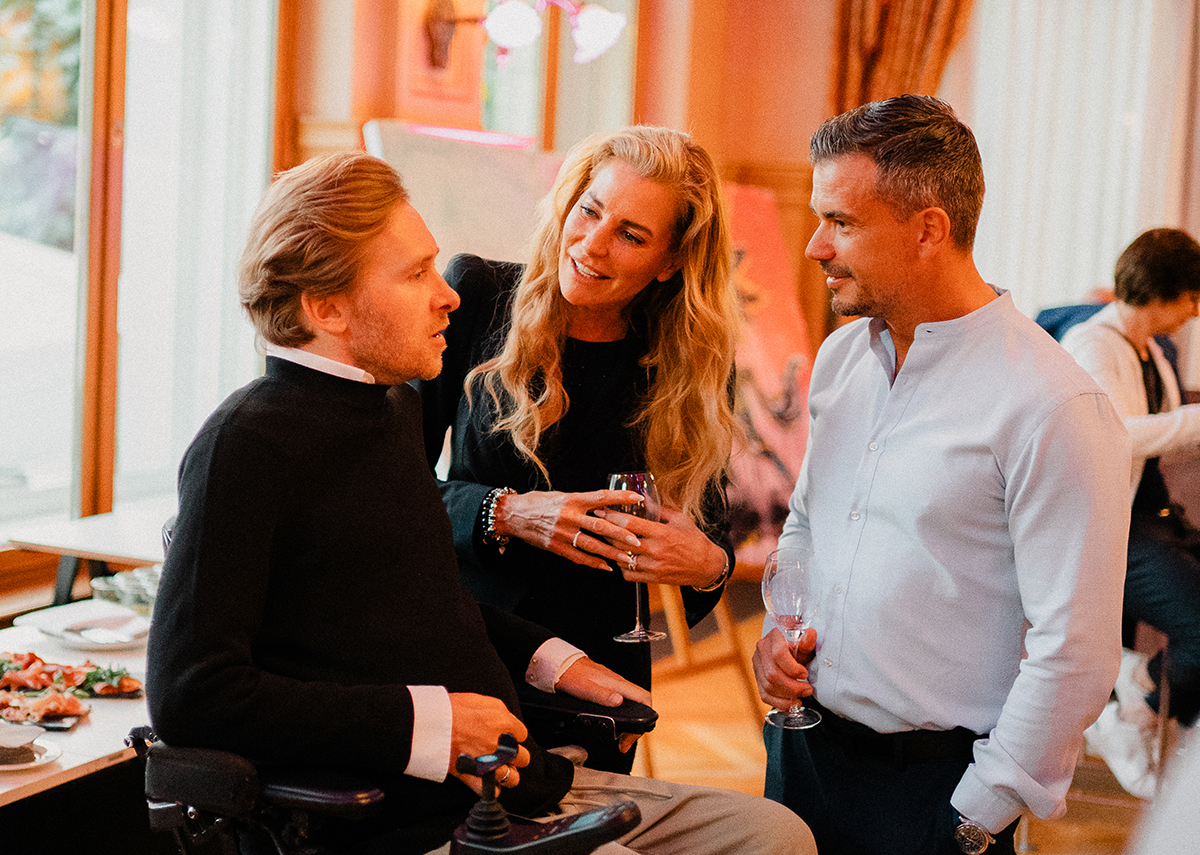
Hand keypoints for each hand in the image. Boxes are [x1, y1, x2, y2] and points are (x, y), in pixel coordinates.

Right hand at [447, 693, 529, 793]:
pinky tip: (485, 782)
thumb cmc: (450, 710)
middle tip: (503, 754)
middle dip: (514, 756)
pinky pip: (491, 791)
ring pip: (511, 778)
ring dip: (506, 775)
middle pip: (522, 758)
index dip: (512, 735)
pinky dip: (489, 789)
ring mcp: (490, 764)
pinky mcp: (475, 778)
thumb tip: (503, 718)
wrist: (431, 725)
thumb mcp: (479, 700)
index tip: (504, 736)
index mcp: (504, 724)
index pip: (521, 734)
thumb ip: (497, 711)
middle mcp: (501, 745)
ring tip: (498, 771)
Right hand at [493, 489, 642, 570]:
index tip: (637, 498)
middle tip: (637, 541)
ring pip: (592, 545)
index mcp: (572, 500)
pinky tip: (606, 567)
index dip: (620, 497)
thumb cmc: (538, 503)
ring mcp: (563, 533)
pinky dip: (593, 563)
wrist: (513, 515)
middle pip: (600, 526)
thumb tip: (603, 505)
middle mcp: (569, 516)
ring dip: (611, 553)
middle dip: (620, 534)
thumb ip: (581, 502)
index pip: (601, 497)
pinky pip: (578, 557)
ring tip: (626, 558)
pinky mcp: (556, 547)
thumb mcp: (561, 496)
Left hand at [555, 657, 652, 753]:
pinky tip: (612, 724)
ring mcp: (613, 686)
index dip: (645, 718)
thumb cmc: (570, 674)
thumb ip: (601, 694)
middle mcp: (618, 684)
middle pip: (640, 706)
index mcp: (616, 684)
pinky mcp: (606, 688)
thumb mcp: (584, 688)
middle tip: (624, 742)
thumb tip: (619, 701)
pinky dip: (621, 717)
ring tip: (619, 738)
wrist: (560, 664)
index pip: (644, 698)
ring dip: (628, 724)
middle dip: (636, 727)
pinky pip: (621, 704)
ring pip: (631, 705)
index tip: (631, 734)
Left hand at [594, 506, 727, 587]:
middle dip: (606, 532)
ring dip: (612, 550)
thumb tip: (642, 497)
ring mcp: (653, 566)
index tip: (601, 511)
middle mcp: (655, 550)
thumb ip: (659, 509)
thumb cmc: (694, 539)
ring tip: (606, 541)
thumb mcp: (680, 520)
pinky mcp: (653, 578)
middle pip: (621, 541)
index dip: (612, 516)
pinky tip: (621, 558)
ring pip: (621, 559)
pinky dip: (621, 566)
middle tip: (597, 525)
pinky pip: (628, 574)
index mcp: (661, 533)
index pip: (629, 523)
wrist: (707, 566)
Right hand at [752, 627, 816, 710]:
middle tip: (807, 689)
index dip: (792, 668)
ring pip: (768, 687)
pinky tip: (793, 703)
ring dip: (788, 696)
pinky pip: (765, 695)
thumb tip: (811, 634)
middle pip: (772, 674)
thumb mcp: (803, 644)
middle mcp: (761, 650)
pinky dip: (780, 703)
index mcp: (773, 638)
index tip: (805, 673)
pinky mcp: (757, 679)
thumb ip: (806, 643)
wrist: (786, 650)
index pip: (778, 655)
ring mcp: (757, 665)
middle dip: (792, 686)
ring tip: (802, 695)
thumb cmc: (797, 647)